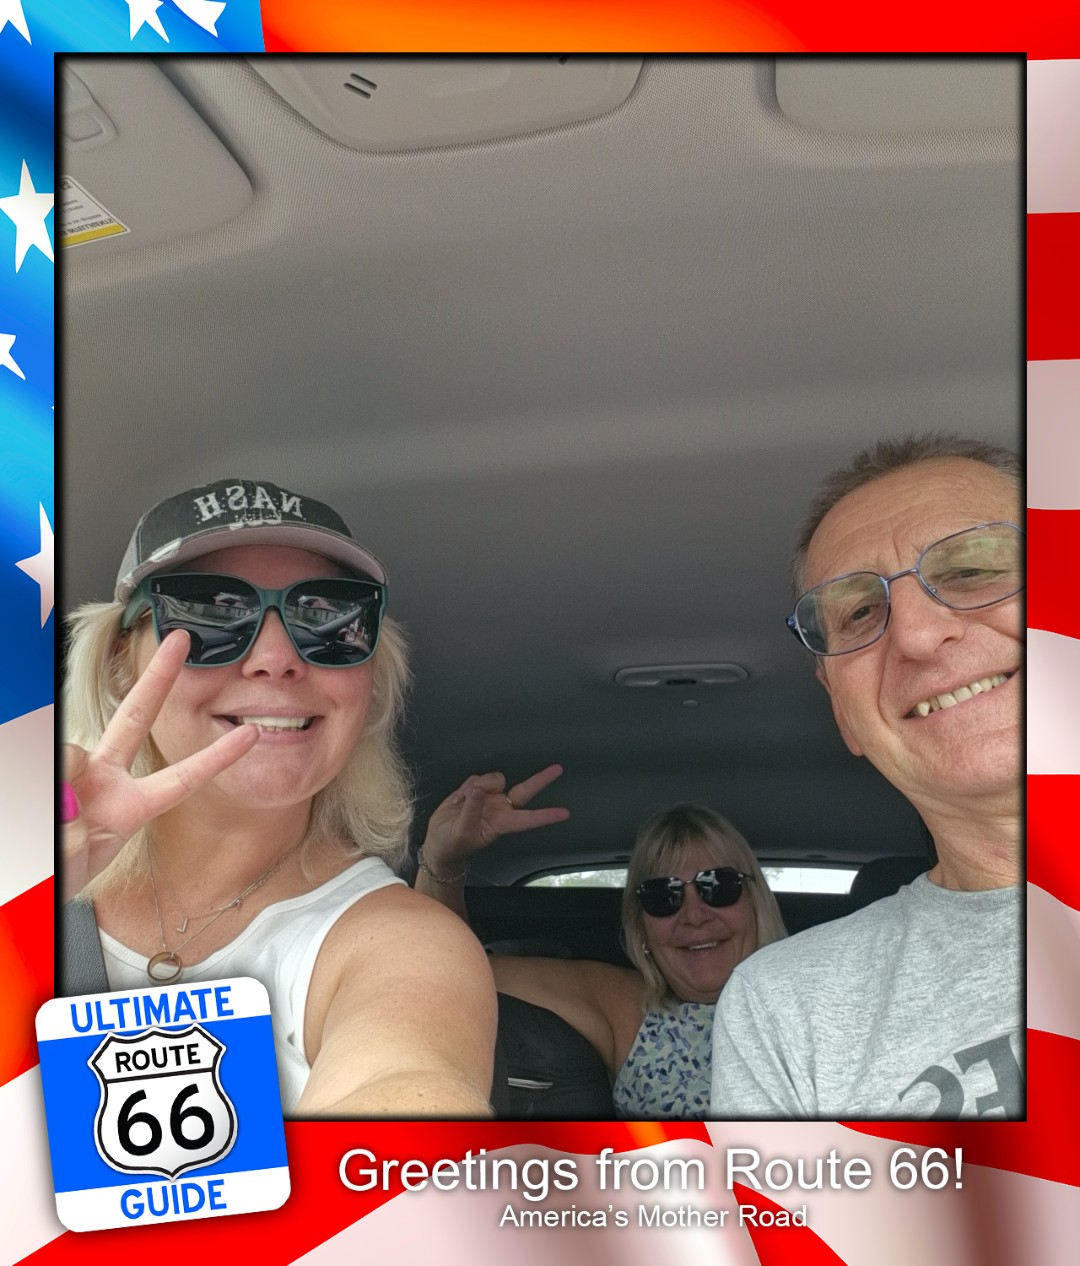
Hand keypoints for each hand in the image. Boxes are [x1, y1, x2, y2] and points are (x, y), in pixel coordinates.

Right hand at [61, 630, 260, 901]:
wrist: (22, 886)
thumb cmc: (52, 877)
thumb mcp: (75, 860)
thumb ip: (76, 824)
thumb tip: (70, 773)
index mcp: (129, 807)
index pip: (183, 778)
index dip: (218, 757)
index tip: (253, 735)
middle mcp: (104, 780)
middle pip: (135, 718)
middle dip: (157, 679)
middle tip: (179, 641)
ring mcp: (73, 771)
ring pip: (72, 754)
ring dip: (61, 792)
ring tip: (58, 823)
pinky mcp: (50, 770)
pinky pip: (50, 768)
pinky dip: (46, 793)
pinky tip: (48, 808)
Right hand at [421, 764, 569, 874]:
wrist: (438, 844)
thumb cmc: (453, 845)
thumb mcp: (463, 832)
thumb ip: (471, 810)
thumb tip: (478, 790)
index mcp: (501, 824)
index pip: (528, 819)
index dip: (546, 816)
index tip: (564, 814)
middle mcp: (499, 808)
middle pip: (523, 790)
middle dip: (540, 779)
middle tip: (558, 769)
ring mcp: (488, 798)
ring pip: (494, 779)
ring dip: (481, 784)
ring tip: (463, 801)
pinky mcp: (475, 790)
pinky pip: (476, 779)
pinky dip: (466, 786)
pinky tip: (458, 798)